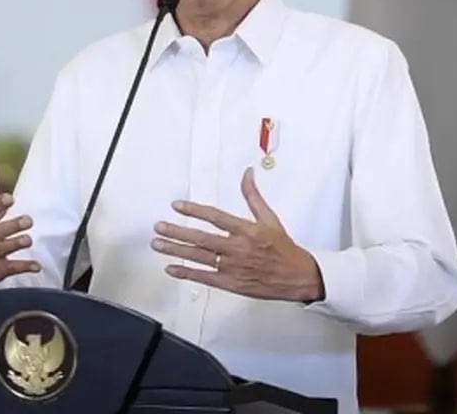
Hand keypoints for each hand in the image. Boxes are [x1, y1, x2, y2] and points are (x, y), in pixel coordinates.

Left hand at [151, 167, 322, 301]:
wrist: (298, 277)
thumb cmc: (283, 248)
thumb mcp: (270, 219)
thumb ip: (253, 196)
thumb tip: (247, 173)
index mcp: (247, 230)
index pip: (215, 217)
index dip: (194, 210)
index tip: (177, 206)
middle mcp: (238, 248)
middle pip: (201, 238)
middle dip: (177, 232)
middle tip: (158, 227)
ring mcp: (233, 267)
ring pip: (199, 257)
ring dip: (176, 250)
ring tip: (158, 244)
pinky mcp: (232, 283)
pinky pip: (205, 277)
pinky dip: (187, 273)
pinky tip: (171, 268)